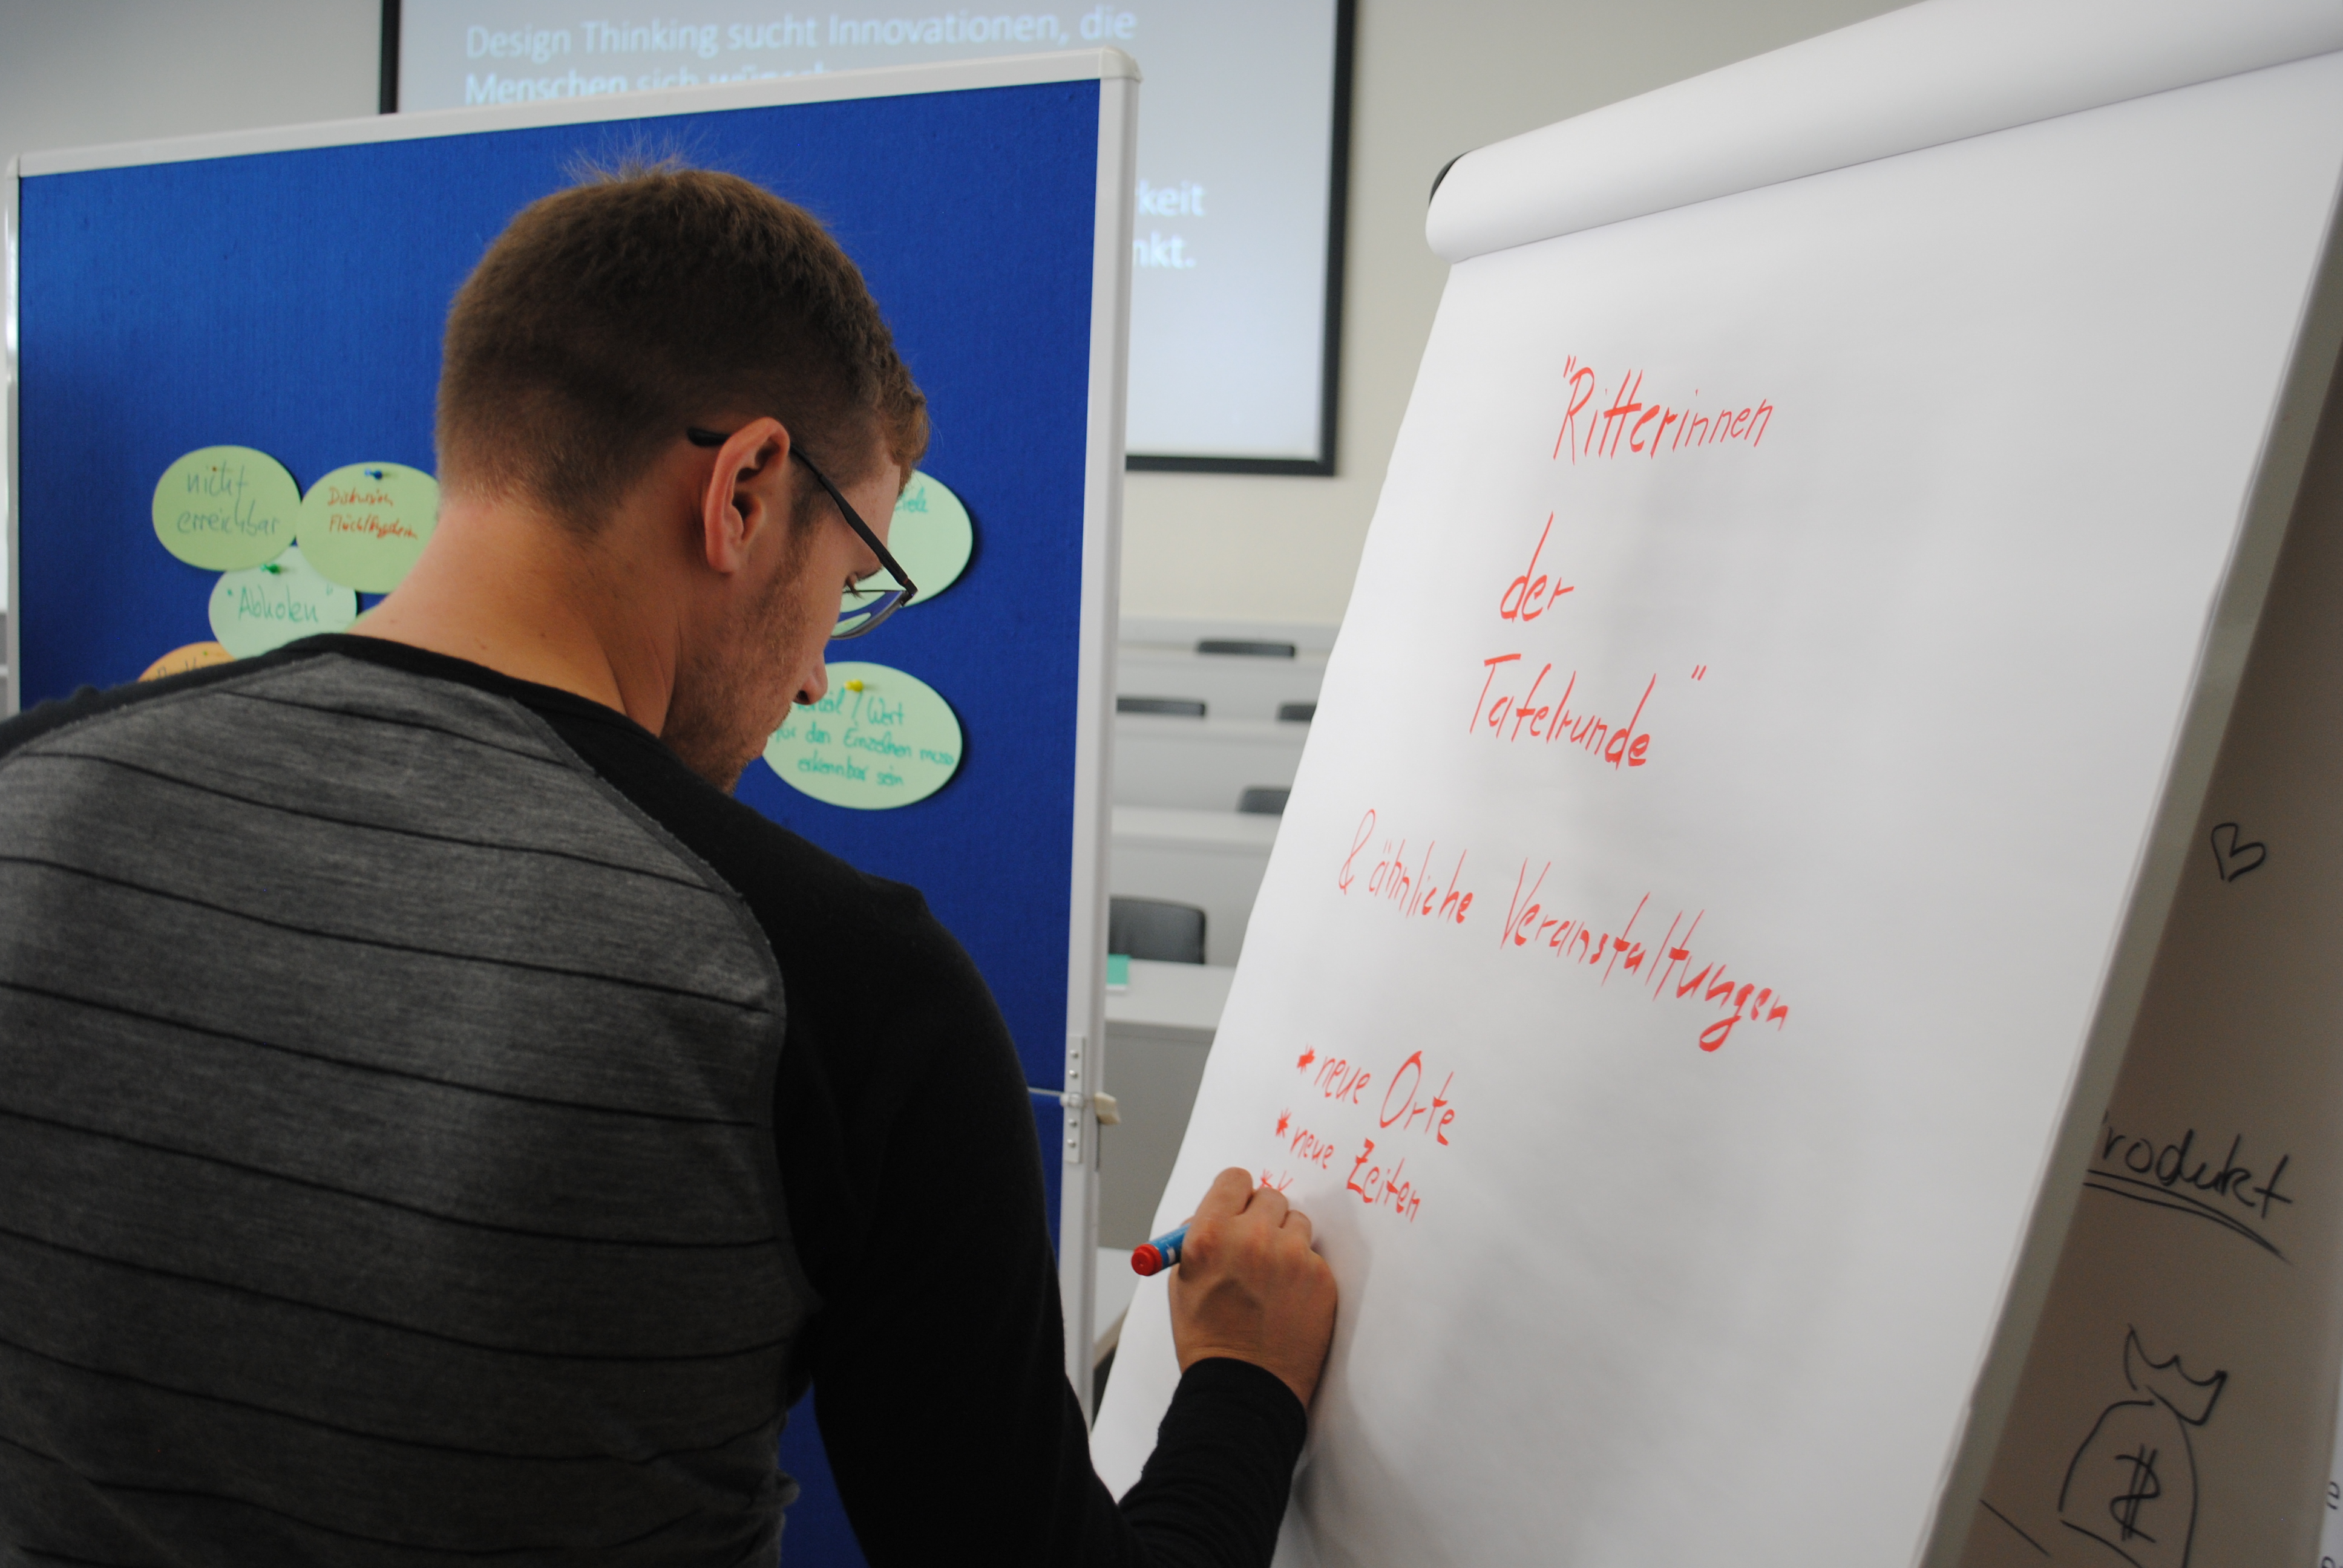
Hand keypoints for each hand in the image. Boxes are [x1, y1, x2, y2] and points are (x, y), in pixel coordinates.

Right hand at [1166, 1167, 1338, 1407]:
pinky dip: (1303, 1272)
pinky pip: (1313, 1256)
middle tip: (1256, 1245)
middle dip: (1262, 1217)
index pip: (1235, 1180)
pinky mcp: (1321, 1277)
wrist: (1244, 1388)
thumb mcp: (1184, 1282)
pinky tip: (1287, 1300)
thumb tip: (1215, 1213)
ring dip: (1285, 1241)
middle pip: (1270, 1196)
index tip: (1238, 1206)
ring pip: (1297, 1223)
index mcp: (1211, 1235)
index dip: (1236, 1194)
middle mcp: (1252, 1238)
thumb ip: (1200, 1239)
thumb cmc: (1209, 1339)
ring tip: (1272, 1279)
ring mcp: (1291, 1257)